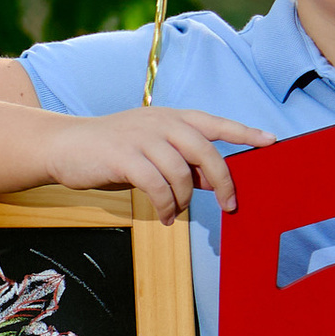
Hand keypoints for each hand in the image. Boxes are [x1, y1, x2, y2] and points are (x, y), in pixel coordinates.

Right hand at [39, 101, 270, 222]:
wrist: (64, 146)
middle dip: (224, 181)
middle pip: (206, 151)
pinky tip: (162, 217)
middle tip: (230, 205)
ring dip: (183, 200)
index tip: (270, 141)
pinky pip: (157, 186)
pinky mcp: (124, 156)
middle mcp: (161, 123)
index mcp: (172, 118)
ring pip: (181, 173)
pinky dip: (164, 206)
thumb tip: (214, 181)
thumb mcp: (151, 151)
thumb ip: (182, 162)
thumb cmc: (111, 151)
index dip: (244, 132)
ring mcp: (142, 138)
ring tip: (174, 213)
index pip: (215, 123)